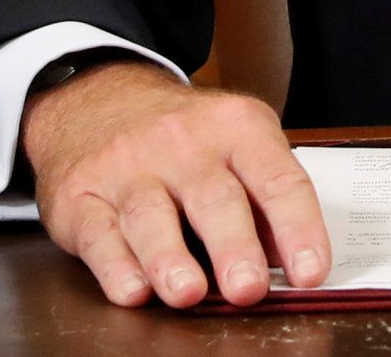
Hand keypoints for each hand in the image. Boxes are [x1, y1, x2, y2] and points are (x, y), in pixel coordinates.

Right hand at [21, 63, 327, 308]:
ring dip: (170, 258)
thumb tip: (291, 266)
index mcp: (236, 128)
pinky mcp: (80, 195)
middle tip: (248, 289)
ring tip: (187, 293)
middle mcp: (181, 143)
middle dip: (233, 246)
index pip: (277, 179)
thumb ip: (262, 200)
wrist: (97, 97)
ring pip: (150, 215)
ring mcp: (127, 167)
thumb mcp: (235, 143)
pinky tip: (132, 290)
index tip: (310, 272)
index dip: (298, 227)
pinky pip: (98, 232)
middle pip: (214, 198)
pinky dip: (115, 265)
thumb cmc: (182, 139)